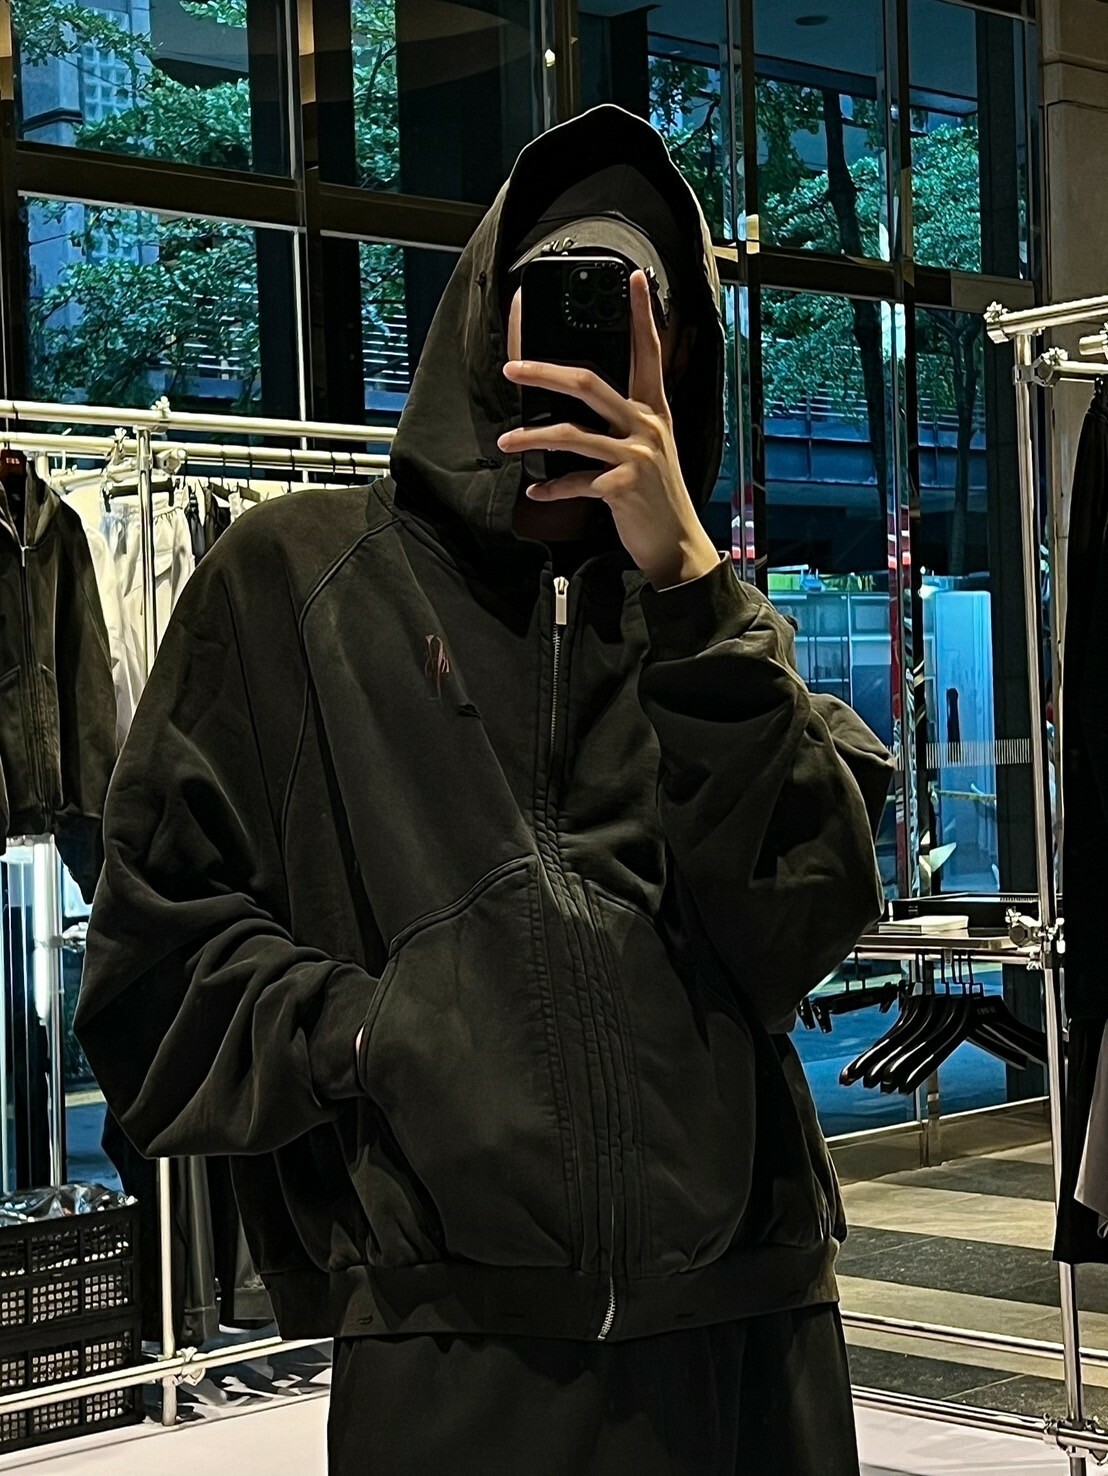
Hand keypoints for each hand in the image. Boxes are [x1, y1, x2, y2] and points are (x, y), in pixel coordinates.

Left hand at [497, 270, 719, 589]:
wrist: (676, 544)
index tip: (632, 278)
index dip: (641, 314)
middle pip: (588, 382)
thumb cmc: (655, 497)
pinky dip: (551, 489)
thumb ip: (625, 424)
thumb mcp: (650, 451)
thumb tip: (582, 408)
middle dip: (543, 372)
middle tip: (511, 368)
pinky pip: (574, 481)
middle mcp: (646, 426)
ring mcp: (635, 456)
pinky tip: (537, 493)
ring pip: (570, 433)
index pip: (649, 352)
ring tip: (506, 441)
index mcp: (654, 411)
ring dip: (531, 437)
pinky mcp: (621, 486)